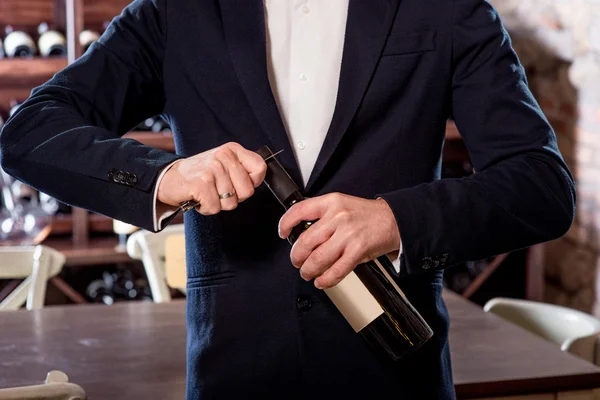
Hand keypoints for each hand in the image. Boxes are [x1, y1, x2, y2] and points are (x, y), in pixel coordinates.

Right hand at [157, 142, 266, 214]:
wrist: (169, 178)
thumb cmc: (199, 175)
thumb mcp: (224, 165)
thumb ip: (242, 171)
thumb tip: (257, 181)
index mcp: (232, 150)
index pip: (260, 168)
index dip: (252, 182)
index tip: (238, 184)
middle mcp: (224, 156)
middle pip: (247, 191)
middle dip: (234, 197)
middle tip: (218, 190)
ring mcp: (212, 169)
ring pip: (231, 203)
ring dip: (218, 203)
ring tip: (207, 192)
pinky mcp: (201, 183)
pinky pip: (215, 207)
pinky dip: (206, 208)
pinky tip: (199, 197)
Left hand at [278, 193, 399, 288]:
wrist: (393, 219)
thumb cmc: (366, 214)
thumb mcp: (341, 204)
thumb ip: (322, 215)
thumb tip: (300, 232)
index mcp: (331, 203)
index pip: (299, 211)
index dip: (286, 224)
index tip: (283, 233)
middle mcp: (338, 217)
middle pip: (305, 241)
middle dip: (296, 256)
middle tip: (296, 261)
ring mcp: (348, 235)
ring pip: (318, 258)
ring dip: (308, 270)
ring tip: (307, 273)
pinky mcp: (358, 251)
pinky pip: (336, 270)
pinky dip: (325, 279)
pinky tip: (322, 280)